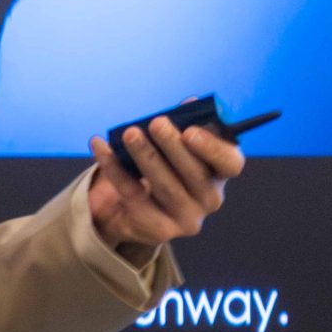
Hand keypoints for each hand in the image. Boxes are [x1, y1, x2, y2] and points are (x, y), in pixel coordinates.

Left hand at [86, 117, 243, 267]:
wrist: (140, 210)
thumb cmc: (166, 166)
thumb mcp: (178, 144)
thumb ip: (185, 123)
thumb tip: (190, 103)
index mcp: (221, 173)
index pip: (231, 163)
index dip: (213, 148)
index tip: (189, 131)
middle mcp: (210, 198)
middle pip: (195, 174)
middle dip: (172, 147)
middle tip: (155, 123)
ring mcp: (186, 218)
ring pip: (165, 187)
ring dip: (146, 157)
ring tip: (129, 133)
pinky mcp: (158, 228)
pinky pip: (133, 195)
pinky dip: (115, 168)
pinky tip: (101, 146)